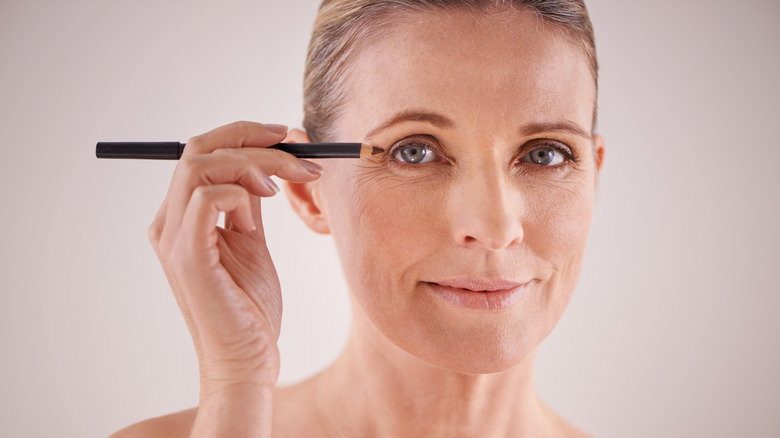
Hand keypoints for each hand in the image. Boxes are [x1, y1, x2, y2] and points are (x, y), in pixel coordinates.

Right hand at [148, 121, 321, 392]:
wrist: (247, 360)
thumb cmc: (250, 308)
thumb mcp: (252, 243)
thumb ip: (248, 205)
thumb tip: (264, 168)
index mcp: (182, 217)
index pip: (201, 152)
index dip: (243, 134)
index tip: (285, 137)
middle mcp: (169, 223)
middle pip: (199, 148)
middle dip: (252, 139)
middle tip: (297, 149)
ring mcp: (174, 239)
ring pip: (202, 165)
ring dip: (254, 164)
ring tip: (283, 185)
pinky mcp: (188, 257)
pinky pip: (206, 198)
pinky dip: (240, 193)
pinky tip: (260, 212)